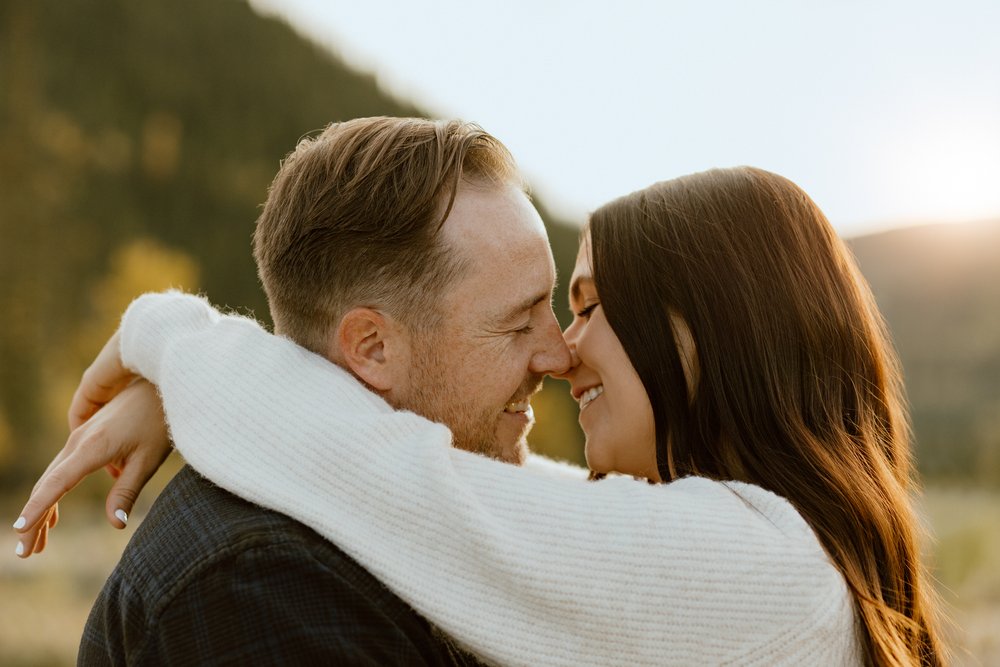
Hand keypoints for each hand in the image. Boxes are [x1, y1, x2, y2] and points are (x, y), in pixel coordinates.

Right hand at [12, 379, 171, 557]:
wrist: (161, 387)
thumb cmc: (158, 423)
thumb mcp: (148, 460)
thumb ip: (127, 491)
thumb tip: (114, 524)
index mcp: (91, 448)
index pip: (56, 484)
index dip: (37, 508)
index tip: (20, 530)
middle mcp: (78, 442)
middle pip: (47, 485)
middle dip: (34, 519)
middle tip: (25, 553)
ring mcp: (80, 438)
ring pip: (52, 477)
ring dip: (42, 509)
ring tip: (37, 543)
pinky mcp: (87, 437)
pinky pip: (63, 469)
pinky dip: (54, 493)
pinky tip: (54, 515)